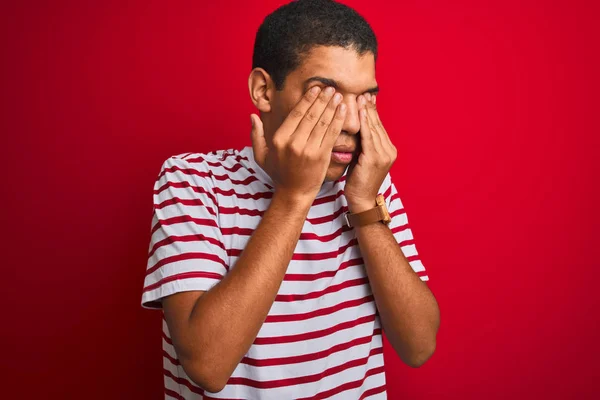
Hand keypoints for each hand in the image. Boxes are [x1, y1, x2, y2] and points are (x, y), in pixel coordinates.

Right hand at [250, 86, 346, 201]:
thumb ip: (256, 135)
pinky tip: (343, 110)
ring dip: (332, 106)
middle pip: (311, 115)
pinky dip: (338, 120)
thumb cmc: (279, 173)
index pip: (296, 114)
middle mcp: (293, 143)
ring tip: (338, 95)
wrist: (293, 193)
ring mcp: (308, 150)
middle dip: (322, 99)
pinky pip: (331, 134)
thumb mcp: (261, 155)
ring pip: (322, 123)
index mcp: (279, 139)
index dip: (307, 99)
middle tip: (330, 88)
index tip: (315, 88)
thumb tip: (252, 116)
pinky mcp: (321, 157)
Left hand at [345, 93, 396, 212]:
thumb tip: (355, 128)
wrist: (361, 200)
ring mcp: (384, 155)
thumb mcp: (362, 158)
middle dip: (370, 108)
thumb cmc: (358, 180)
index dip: (373, 111)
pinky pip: (368, 137)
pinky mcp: (375, 159)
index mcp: (388, 150)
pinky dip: (365, 123)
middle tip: (363, 92)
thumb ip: (363, 144)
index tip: (366, 97)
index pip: (379, 126)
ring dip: (367, 111)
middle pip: (378, 124)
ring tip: (360, 97)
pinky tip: (360, 112)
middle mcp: (389, 151)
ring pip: (374, 128)